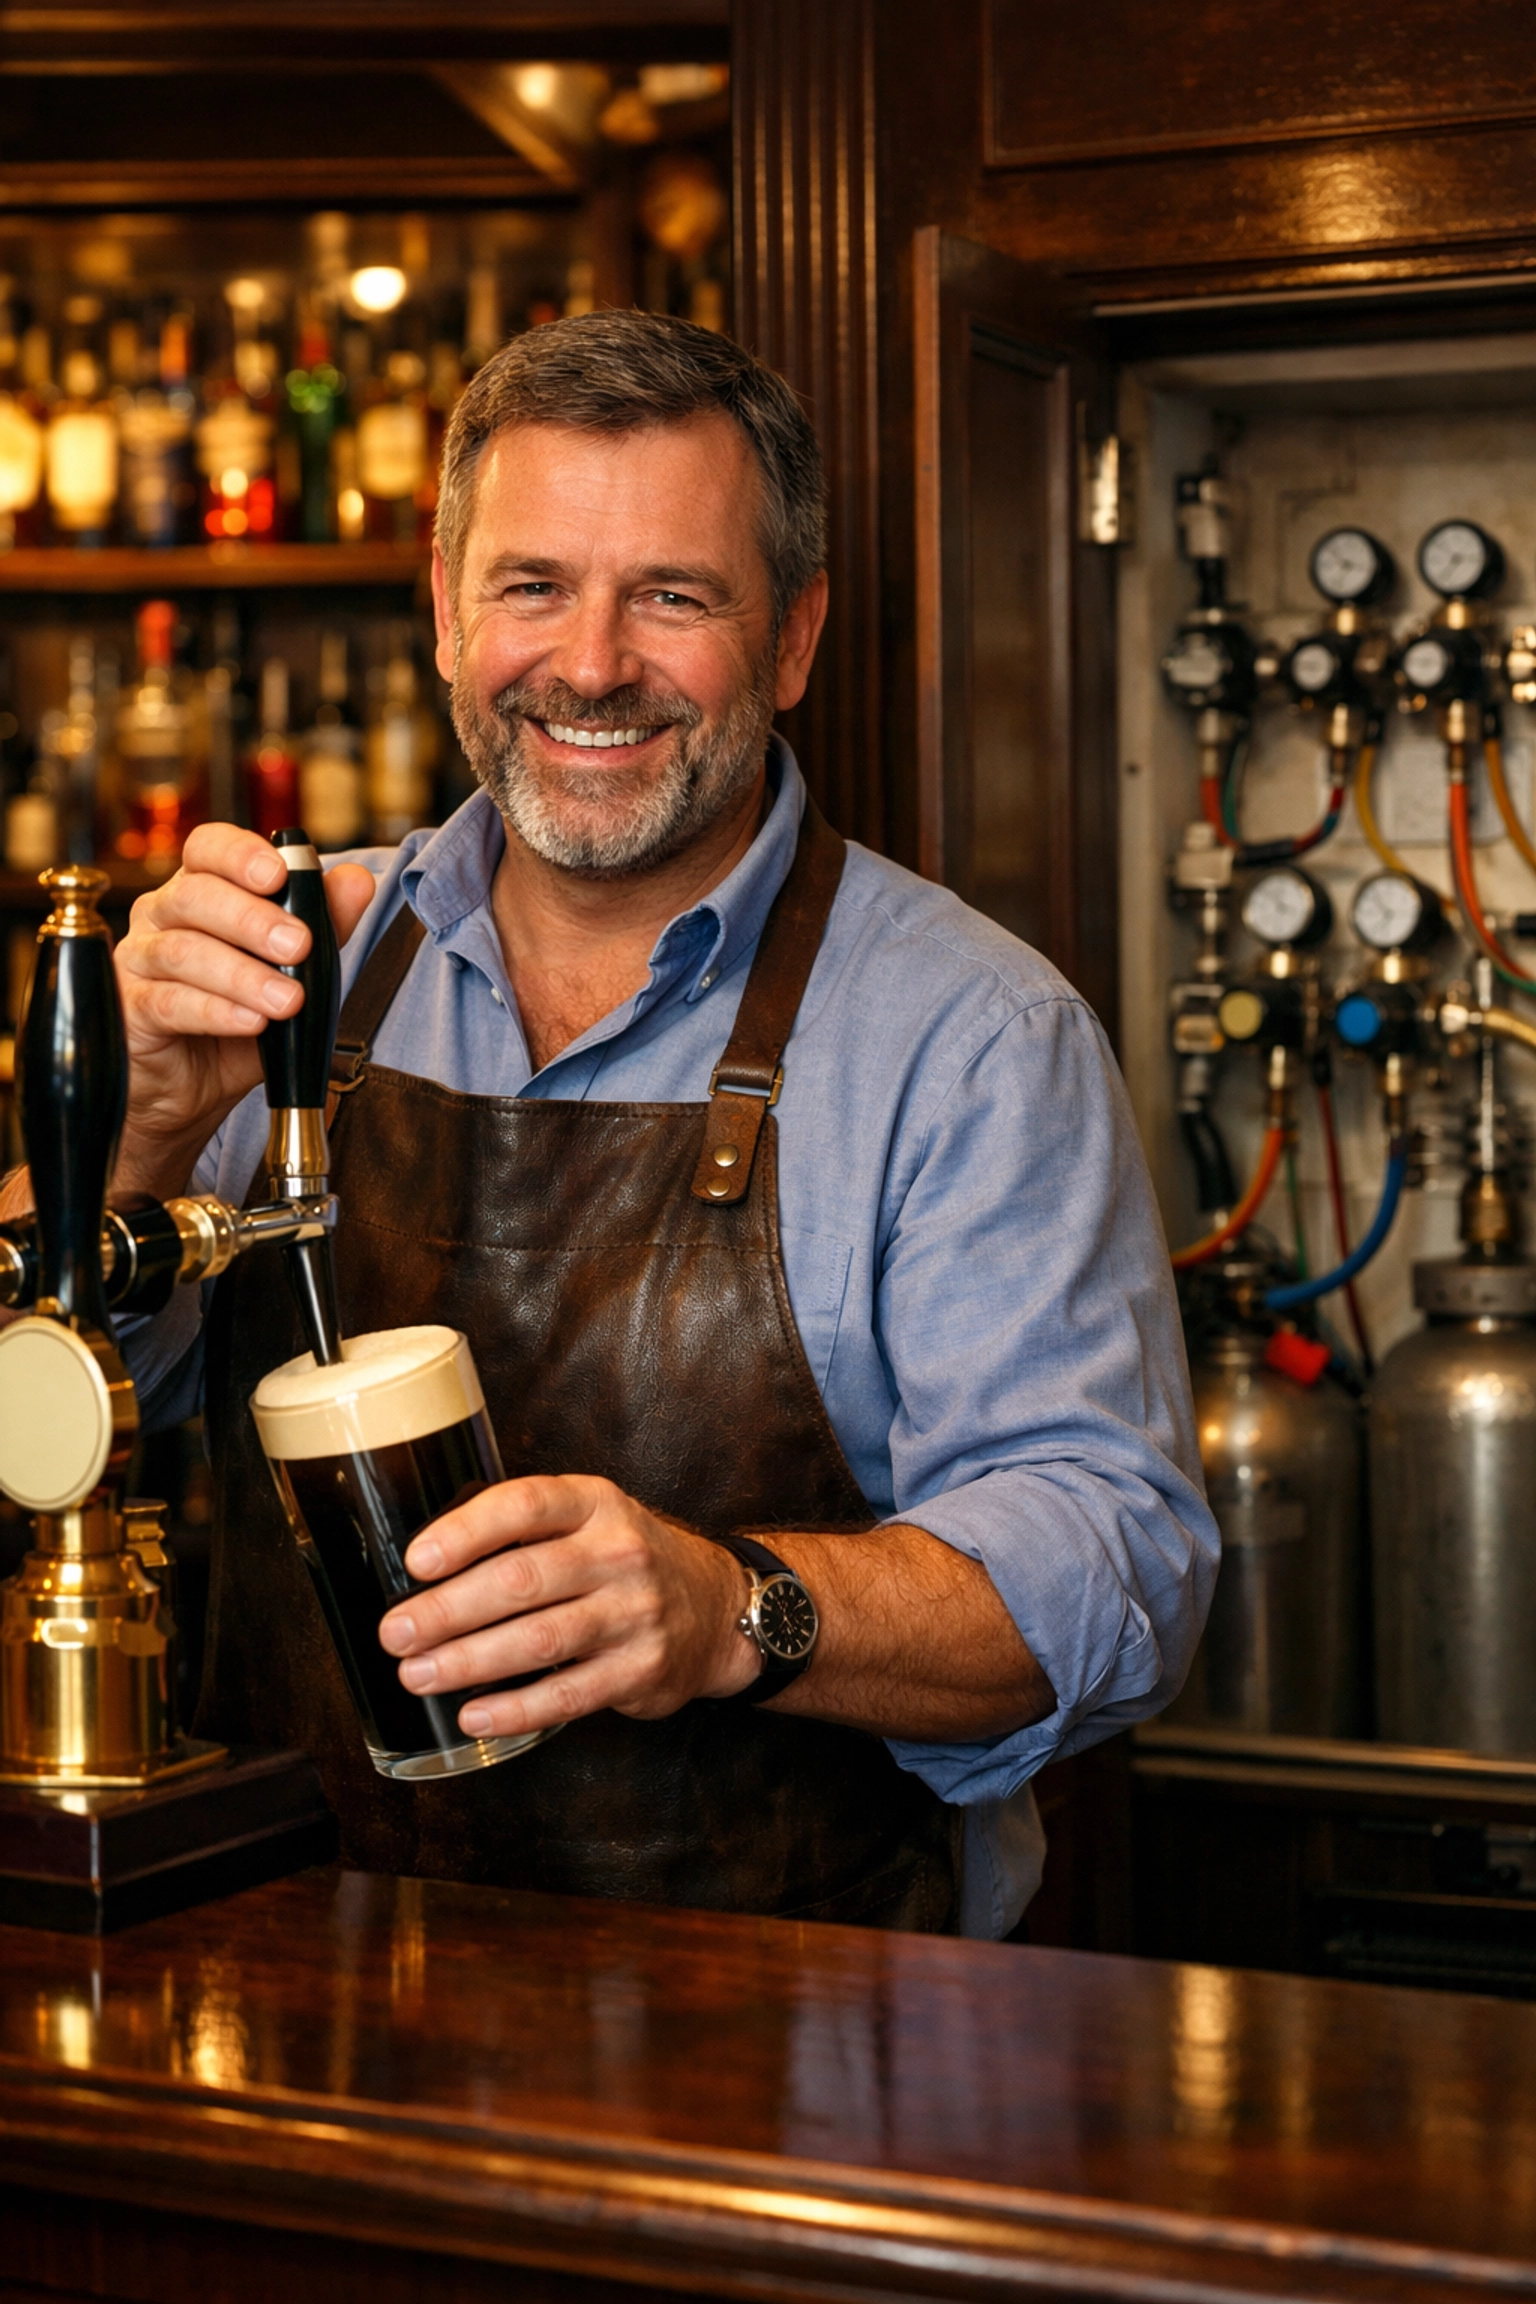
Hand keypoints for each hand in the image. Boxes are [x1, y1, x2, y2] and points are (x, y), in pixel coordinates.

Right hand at [112, 824, 374, 1197]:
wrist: (192, 1093)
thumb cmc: (239, 1022)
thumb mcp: (293, 974)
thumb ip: (324, 925)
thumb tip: (355, 880)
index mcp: (201, 891)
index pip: (208, 848)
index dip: (240, 854)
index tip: (279, 874)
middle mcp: (161, 916)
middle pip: (195, 895)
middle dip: (253, 919)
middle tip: (299, 946)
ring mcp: (139, 961)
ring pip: (182, 950)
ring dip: (243, 974)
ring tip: (287, 1001)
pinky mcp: (130, 1010)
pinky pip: (169, 1002)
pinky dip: (216, 1011)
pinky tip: (251, 1023)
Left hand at [377, 1476, 760, 1739]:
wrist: (714, 1607)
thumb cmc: (623, 1562)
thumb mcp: (587, 1519)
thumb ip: (522, 1532)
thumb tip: (425, 1568)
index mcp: (594, 1504)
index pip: (524, 1507)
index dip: (466, 1532)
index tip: (417, 1561)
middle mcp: (618, 1553)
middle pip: (521, 1579)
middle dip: (448, 1610)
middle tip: (396, 1632)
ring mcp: (634, 1613)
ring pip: (539, 1640)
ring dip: (468, 1661)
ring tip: (418, 1674)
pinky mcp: (640, 1670)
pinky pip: (568, 1695)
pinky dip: (515, 1709)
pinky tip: (474, 1713)